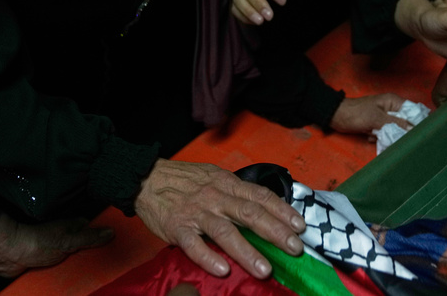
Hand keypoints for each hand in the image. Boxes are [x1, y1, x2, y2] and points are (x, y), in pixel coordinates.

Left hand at [0, 214, 113, 278]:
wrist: (8, 254)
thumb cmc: (37, 242)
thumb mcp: (67, 240)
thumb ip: (89, 237)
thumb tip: (112, 231)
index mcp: (76, 228)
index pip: (98, 233)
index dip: (108, 242)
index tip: (120, 251)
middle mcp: (70, 239)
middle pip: (90, 250)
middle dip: (96, 260)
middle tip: (107, 273)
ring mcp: (61, 252)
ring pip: (78, 262)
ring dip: (82, 271)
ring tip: (93, 282)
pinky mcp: (52, 265)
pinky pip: (66, 272)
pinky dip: (70, 278)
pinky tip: (76, 285)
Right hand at [134, 159, 304, 278]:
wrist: (146, 179)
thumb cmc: (184, 180)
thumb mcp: (214, 177)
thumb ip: (236, 193)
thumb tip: (264, 209)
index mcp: (227, 184)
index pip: (260, 196)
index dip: (281, 211)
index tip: (299, 226)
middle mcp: (215, 197)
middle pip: (249, 214)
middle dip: (275, 232)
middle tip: (294, 248)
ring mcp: (197, 213)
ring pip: (225, 232)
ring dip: (246, 251)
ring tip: (264, 269)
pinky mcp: (178, 227)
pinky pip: (194, 244)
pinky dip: (208, 257)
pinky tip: (222, 270)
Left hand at [329, 93, 411, 137]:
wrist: (337, 117)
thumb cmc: (356, 113)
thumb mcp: (377, 119)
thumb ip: (395, 124)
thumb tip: (412, 130)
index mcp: (393, 102)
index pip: (412, 111)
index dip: (416, 122)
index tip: (417, 134)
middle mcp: (391, 109)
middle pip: (405, 123)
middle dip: (399, 132)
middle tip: (392, 136)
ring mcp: (384, 117)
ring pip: (395, 130)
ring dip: (388, 136)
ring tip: (376, 134)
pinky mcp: (377, 125)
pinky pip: (385, 134)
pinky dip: (379, 137)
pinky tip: (370, 135)